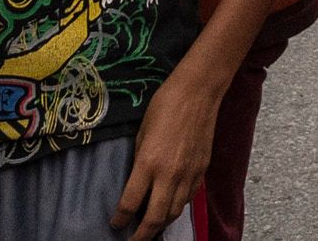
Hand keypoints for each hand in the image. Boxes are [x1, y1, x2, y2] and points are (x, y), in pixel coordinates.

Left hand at [114, 67, 220, 238]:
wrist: (198, 92)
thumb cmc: (164, 106)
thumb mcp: (141, 134)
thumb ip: (139, 161)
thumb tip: (136, 183)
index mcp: (148, 163)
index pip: (131, 203)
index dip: (120, 219)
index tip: (115, 224)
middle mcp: (169, 174)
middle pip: (155, 218)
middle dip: (142, 235)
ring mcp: (189, 174)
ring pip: (174, 212)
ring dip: (161, 223)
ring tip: (151, 227)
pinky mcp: (202, 170)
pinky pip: (188, 198)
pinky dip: (178, 207)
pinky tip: (170, 206)